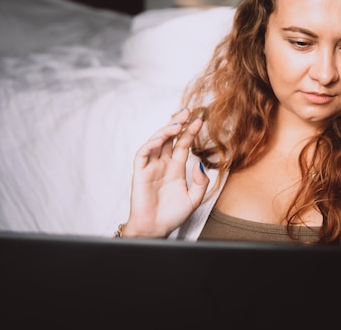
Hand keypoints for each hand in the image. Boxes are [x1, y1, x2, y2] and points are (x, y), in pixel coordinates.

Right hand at [122, 108, 208, 237]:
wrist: (156, 230)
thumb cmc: (172, 215)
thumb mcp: (194, 199)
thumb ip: (200, 182)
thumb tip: (199, 163)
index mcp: (175, 168)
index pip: (182, 144)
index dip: (190, 132)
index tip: (200, 120)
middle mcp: (162, 164)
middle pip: (169, 138)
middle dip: (177, 124)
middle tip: (187, 111)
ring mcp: (150, 167)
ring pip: (155, 142)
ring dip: (164, 131)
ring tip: (176, 123)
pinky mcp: (140, 173)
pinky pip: (142, 155)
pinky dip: (149, 145)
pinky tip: (159, 140)